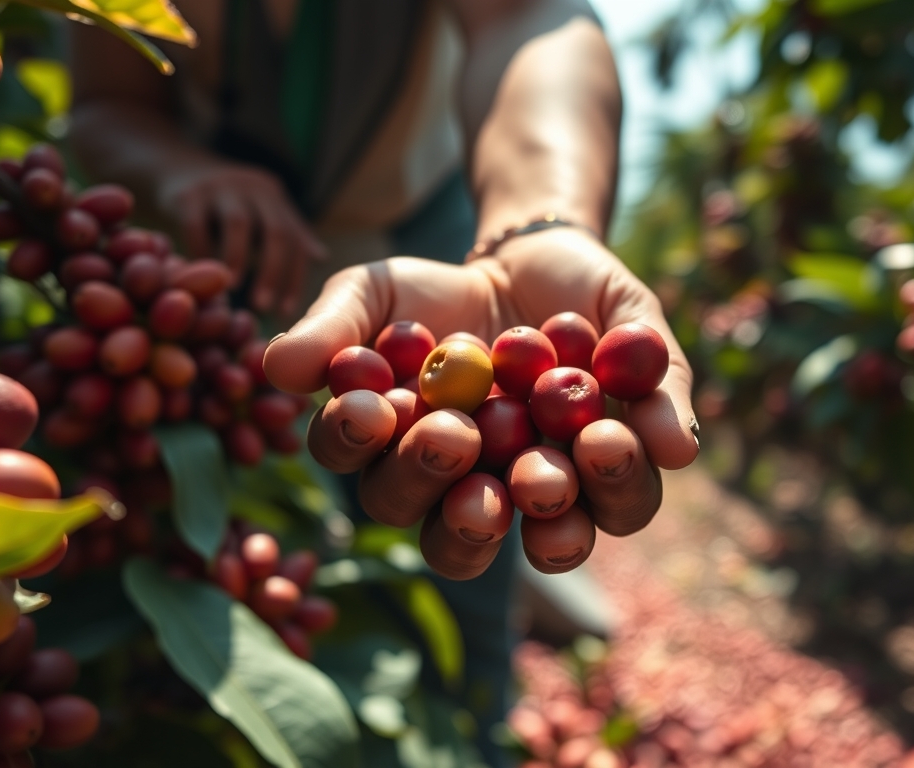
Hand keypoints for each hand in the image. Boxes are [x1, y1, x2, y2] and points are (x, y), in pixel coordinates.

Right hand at [155, 163, 326, 315]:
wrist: (178, 165)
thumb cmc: (228, 201)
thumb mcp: (261, 210)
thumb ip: (289, 233)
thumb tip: (321, 257)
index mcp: (274, 196)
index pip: (295, 240)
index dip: (294, 277)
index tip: (285, 311)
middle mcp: (254, 188)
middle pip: (276, 231)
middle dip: (273, 271)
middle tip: (263, 306)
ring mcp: (221, 186)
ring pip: (239, 224)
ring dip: (238, 258)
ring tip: (232, 287)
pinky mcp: (188, 193)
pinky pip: (197, 225)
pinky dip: (201, 250)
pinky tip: (200, 273)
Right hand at [263, 227, 699, 579]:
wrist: (531, 263)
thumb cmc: (434, 294)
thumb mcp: (374, 290)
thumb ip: (331, 325)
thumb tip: (277, 368)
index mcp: (401, 465)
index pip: (369, 476)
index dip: (363, 448)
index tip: (370, 404)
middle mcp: (471, 498)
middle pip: (452, 532)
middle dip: (456, 497)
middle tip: (458, 440)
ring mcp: (548, 492)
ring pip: (552, 536)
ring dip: (556, 511)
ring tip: (560, 466)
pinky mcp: (616, 471)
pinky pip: (627, 497)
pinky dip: (635, 467)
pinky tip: (636, 434)